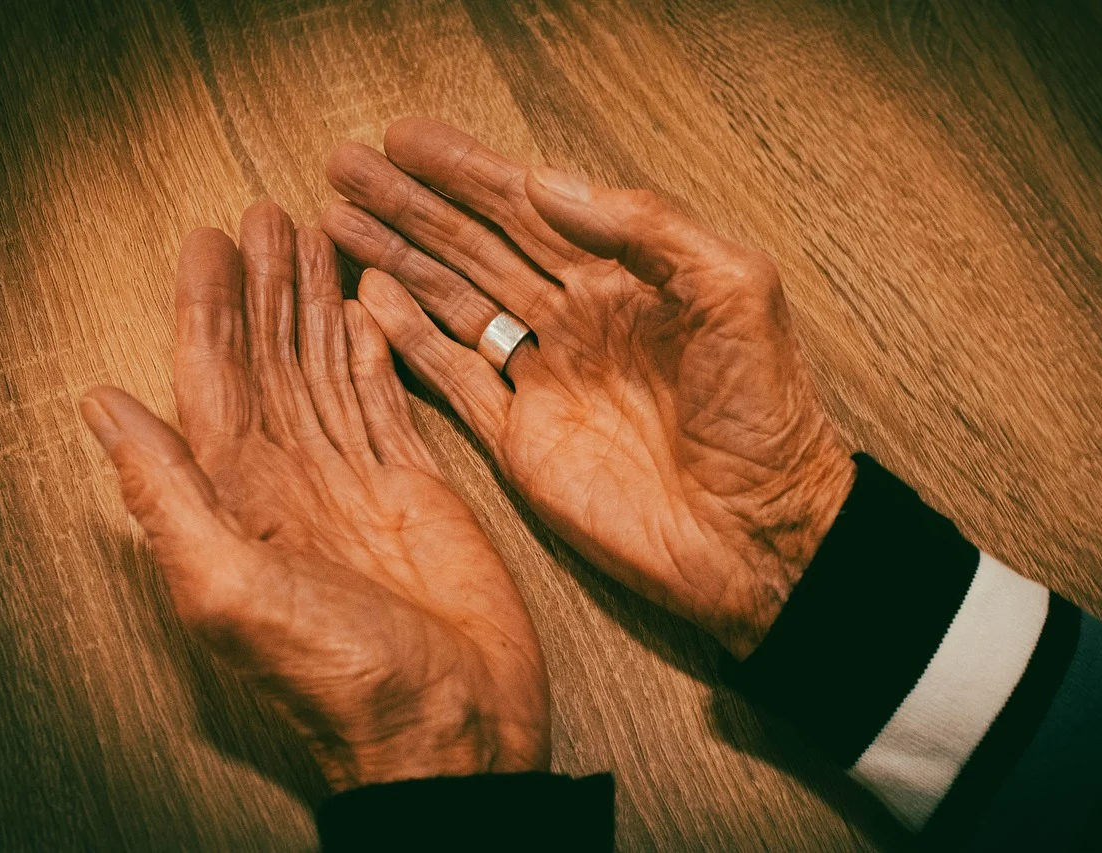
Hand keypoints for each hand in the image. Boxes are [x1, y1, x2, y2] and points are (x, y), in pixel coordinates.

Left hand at [80, 202, 548, 790]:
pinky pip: (386, 403)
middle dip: (266, 285)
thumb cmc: (340, 676)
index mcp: (237, 498)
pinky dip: (375, 354)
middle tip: (268, 214)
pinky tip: (366, 311)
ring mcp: (354, 481)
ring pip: (325, 371)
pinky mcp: (415, 487)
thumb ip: (166, 492)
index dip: (206, 305)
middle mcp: (290, 481)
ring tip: (315, 239)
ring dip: (315, 304)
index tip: (208, 238)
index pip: (211, 376)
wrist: (447, 727)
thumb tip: (101, 404)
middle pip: (270, 359)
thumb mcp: (230, 586)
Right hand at [320, 121, 854, 658]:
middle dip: (412, 205)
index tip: (404, 136)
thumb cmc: (763, 413)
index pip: (529, 207)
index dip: (466, 170)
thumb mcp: (734, 292)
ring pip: (453, 302)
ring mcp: (543, 380)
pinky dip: (409, 342)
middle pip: (475, 246)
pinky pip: (454, 379)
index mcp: (625, 278)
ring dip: (398, 261)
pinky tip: (369, 302)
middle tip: (347, 164)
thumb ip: (648, 228)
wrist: (760, 530)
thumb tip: (549, 182)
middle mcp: (575, 320)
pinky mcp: (521, 442)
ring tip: (337, 220)